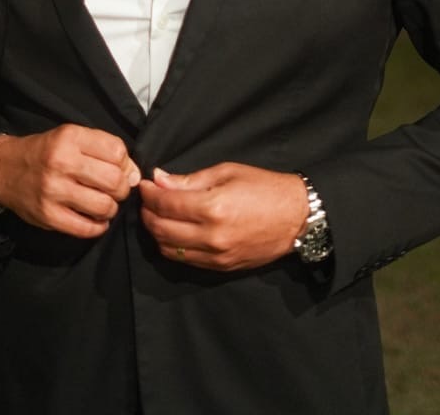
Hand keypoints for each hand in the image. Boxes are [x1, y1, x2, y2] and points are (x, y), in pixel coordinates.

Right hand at [0, 125, 139, 237]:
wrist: (4, 169)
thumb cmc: (45, 151)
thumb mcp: (70, 136)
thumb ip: (102, 149)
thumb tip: (134, 174)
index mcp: (70, 138)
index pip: (117, 151)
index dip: (126, 163)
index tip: (122, 169)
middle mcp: (62, 163)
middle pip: (114, 180)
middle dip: (122, 188)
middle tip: (116, 190)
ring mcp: (54, 191)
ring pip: (104, 206)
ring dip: (111, 208)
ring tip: (105, 204)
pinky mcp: (48, 216)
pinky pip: (85, 228)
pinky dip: (98, 227)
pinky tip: (97, 220)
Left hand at [138, 162, 307, 270]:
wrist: (296, 217)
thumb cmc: (264, 187)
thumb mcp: (227, 172)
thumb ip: (190, 180)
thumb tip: (159, 179)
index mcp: (213, 207)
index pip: (165, 204)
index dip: (149, 194)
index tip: (144, 184)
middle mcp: (211, 235)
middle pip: (161, 229)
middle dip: (147, 213)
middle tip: (147, 199)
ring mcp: (216, 255)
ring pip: (169, 249)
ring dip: (156, 232)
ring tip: (157, 215)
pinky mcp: (221, 267)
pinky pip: (186, 261)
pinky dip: (173, 247)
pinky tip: (173, 232)